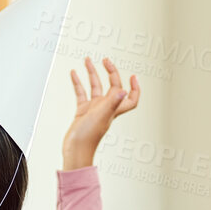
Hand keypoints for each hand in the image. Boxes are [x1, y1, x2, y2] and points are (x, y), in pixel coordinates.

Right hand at [62, 56, 138, 170]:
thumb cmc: (89, 137)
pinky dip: (78, 83)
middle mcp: (106, 108)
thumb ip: (112, 103)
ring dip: (92, 73)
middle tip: (106, 61)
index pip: (131, 98)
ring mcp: (94, 109)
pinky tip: (75, 74)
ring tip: (88, 61)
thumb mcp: (102, 116)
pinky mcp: (83, 111)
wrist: (75, 148)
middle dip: (110, 72)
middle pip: (113, 86)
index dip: (135, 88)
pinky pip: (81, 93)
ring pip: (95, 87)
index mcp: (114, 109)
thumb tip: (123, 90)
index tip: (133, 76)